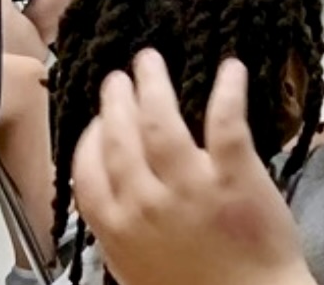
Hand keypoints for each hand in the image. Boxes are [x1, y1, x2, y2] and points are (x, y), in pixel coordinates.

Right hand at [72, 51, 313, 284]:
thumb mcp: (136, 270)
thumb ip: (121, 232)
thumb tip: (114, 198)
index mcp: (115, 228)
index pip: (87, 168)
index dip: (91, 136)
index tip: (98, 119)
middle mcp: (144, 202)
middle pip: (121, 136)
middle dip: (117, 100)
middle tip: (119, 78)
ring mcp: (190, 187)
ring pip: (162, 121)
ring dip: (153, 84)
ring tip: (150, 61)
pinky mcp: (236, 177)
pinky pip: (226, 122)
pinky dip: (228, 90)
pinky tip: (231, 67)